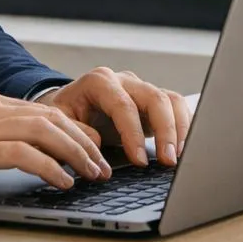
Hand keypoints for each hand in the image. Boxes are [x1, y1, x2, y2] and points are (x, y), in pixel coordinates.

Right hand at [0, 92, 111, 193]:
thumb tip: (24, 153)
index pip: (44, 111)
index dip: (74, 130)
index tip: (93, 149)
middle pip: (52, 118)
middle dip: (83, 142)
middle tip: (103, 166)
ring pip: (45, 132)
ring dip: (75, 154)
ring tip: (91, 175)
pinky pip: (24, 154)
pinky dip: (50, 167)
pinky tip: (62, 182)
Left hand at [38, 68, 191, 168]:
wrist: (68, 105)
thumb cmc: (64, 114)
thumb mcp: (59, 122)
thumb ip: (76, 132)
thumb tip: (96, 150)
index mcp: (98, 82)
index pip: (123, 105)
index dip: (134, 134)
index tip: (140, 161)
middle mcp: (124, 80)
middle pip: (154, 98)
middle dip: (166, 131)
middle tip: (169, 161)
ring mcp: (140, 88)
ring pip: (170, 100)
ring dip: (179, 129)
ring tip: (179, 157)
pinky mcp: (152, 101)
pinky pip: (176, 107)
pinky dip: (184, 126)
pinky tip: (183, 148)